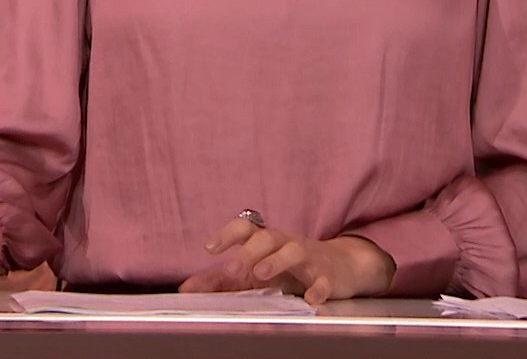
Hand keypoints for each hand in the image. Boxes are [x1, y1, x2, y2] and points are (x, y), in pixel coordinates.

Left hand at [178, 215, 393, 305]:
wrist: (339, 268)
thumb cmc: (289, 268)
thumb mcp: (254, 272)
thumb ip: (220, 281)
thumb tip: (186, 288)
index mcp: (266, 241)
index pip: (245, 227)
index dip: (227, 234)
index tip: (210, 248)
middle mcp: (286, 243)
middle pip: (267, 237)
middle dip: (248, 252)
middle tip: (230, 271)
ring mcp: (309, 258)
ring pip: (295, 251)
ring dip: (277, 261)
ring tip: (261, 274)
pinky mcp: (329, 276)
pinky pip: (325, 280)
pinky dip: (318, 288)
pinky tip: (311, 299)